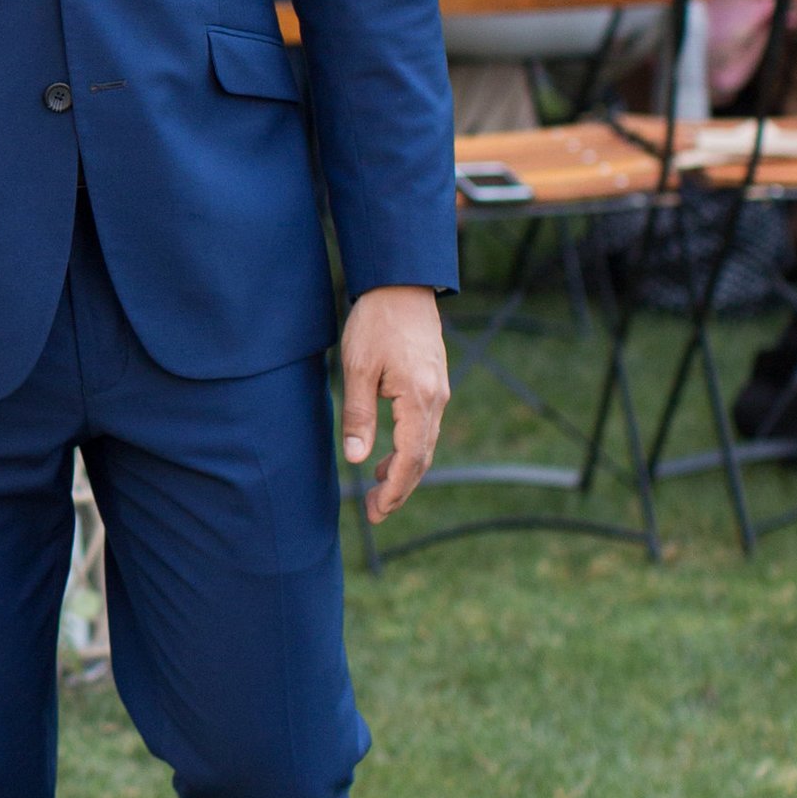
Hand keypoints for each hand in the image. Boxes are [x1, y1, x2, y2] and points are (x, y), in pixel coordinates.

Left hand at [340, 284, 449, 523]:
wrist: (402, 284)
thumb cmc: (376, 322)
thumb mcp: (357, 368)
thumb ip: (358, 415)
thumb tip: (357, 460)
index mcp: (419, 398)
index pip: (411, 459)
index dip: (394, 490)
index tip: (375, 511)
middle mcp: (437, 399)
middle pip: (422, 458)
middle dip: (400, 489)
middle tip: (375, 513)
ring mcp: (439, 391)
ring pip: (425, 445)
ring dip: (404, 471)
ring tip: (378, 490)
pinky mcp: (434, 384)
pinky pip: (425, 428)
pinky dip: (409, 449)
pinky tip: (388, 455)